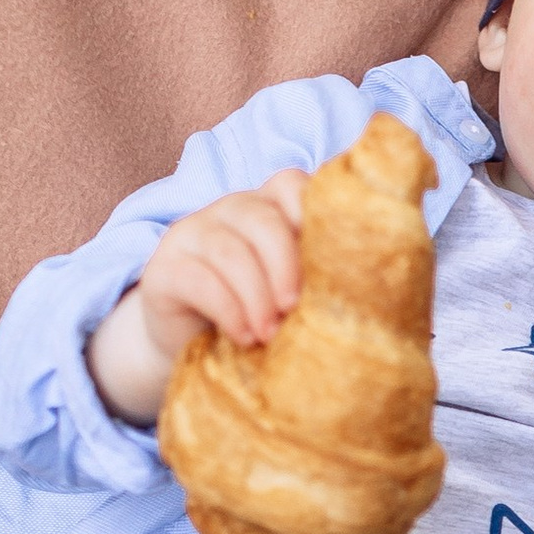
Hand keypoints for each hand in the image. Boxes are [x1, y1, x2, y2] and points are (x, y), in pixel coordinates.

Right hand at [86, 173, 306, 425]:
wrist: (188, 348)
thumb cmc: (255, 318)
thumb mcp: (290, 296)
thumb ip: (320, 282)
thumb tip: (372, 296)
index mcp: (266, 208)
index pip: (290, 185)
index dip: (312, 214)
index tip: (328, 266)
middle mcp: (228, 211)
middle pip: (262, 219)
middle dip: (286, 266)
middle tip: (295, 309)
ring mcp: (190, 234)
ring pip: (230, 252)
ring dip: (257, 297)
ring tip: (270, 334)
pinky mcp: (162, 269)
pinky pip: (199, 280)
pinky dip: (228, 311)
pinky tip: (243, 337)